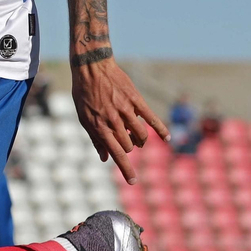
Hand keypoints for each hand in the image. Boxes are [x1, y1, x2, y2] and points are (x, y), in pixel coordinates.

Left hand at [71, 56, 169, 183]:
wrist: (92, 68)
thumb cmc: (84, 94)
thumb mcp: (84, 117)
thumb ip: (95, 138)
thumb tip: (104, 159)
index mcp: (99, 127)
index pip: (116, 154)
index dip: (126, 169)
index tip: (133, 181)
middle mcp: (114, 120)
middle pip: (129, 145)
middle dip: (129, 148)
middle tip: (125, 142)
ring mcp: (126, 110)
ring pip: (140, 134)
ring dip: (140, 141)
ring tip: (137, 138)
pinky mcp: (135, 100)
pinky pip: (151, 117)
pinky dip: (160, 129)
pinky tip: (167, 138)